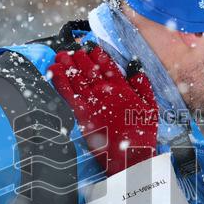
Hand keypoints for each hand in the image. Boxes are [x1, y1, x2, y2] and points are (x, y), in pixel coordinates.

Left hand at [48, 43, 158, 175]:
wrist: (131, 155)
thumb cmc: (142, 133)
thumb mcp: (151, 106)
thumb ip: (142, 84)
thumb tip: (135, 68)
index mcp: (121, 87)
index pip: (107, 64)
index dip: (97, 54)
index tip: (91, 48)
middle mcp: (105, 91)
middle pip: (89, 68)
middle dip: (80, 57)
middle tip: (72, 51)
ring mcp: (92, 101)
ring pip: (76, 76)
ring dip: (67, 64)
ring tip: (60, 55)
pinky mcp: (81, 113)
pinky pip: (66, 92)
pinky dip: (59, 79)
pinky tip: (53, 70)